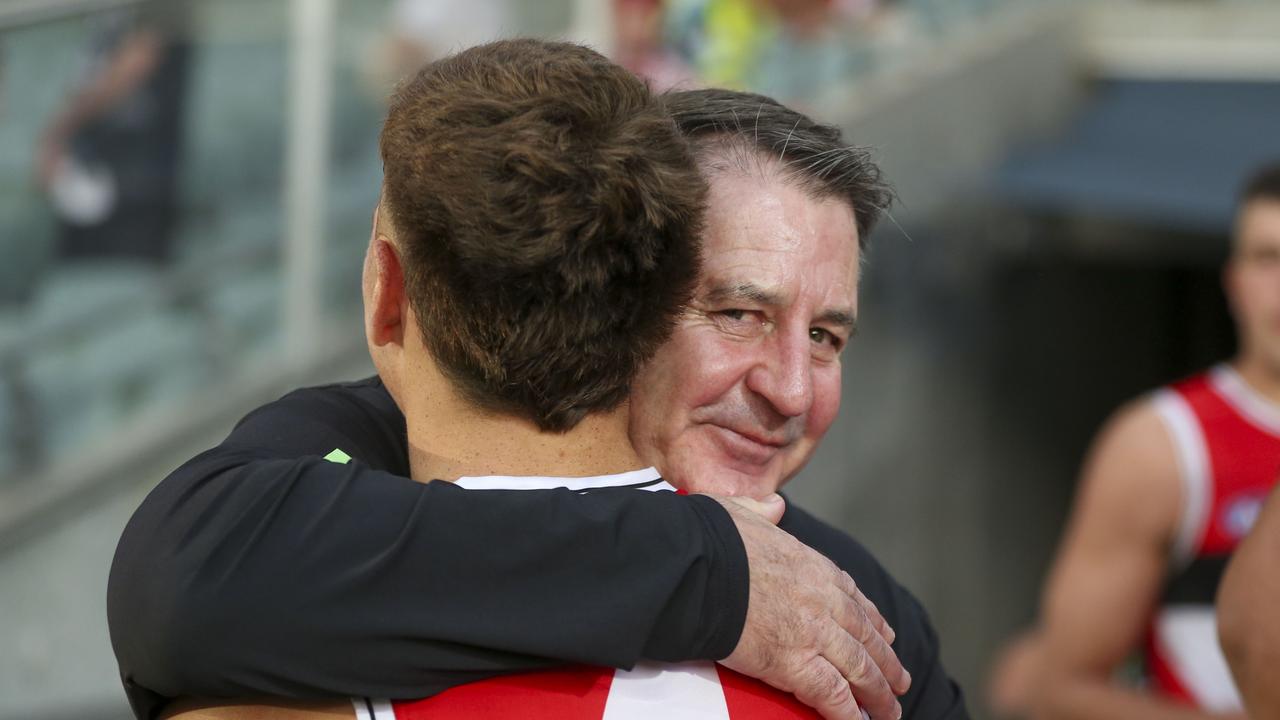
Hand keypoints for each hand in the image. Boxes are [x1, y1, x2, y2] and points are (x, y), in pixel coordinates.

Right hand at [715, 495, 909, 719]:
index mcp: (811, 565)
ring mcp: (813, 633)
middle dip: (884, 661)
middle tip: (898, 680)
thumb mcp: (741, 512)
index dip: (871, 619)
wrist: (697, 565)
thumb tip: (774, 506)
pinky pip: (832, 694)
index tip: (884, 632)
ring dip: (877, 693)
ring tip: (889, 710)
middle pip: (864, 637)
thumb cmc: (711, 539)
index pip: (852, 596)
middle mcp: (822, 600)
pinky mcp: (795, 664)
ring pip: (858, 669)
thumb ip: (763, 512)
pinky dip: (850, 713)